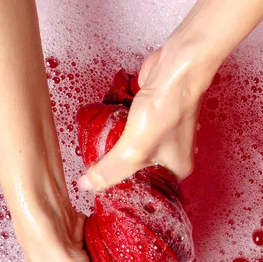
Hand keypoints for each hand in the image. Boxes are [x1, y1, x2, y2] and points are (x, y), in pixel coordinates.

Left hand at [78, 47, 207, 190]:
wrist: (175, 68)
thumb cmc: (164, 110)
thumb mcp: (134, 149)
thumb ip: (110, 170)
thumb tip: (85, 186)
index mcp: (176, 169)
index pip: (148, 191)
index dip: (125, 192)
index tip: (102, 193)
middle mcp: (171, 155)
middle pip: (137, 171)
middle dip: (116, 171)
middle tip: (93, 177)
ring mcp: (161, 135)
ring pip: (131, 150)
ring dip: (114, 150)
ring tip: (92, 158)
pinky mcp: (149, 117)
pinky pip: (128, 132)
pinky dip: (116, 132)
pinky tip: (101, 135)